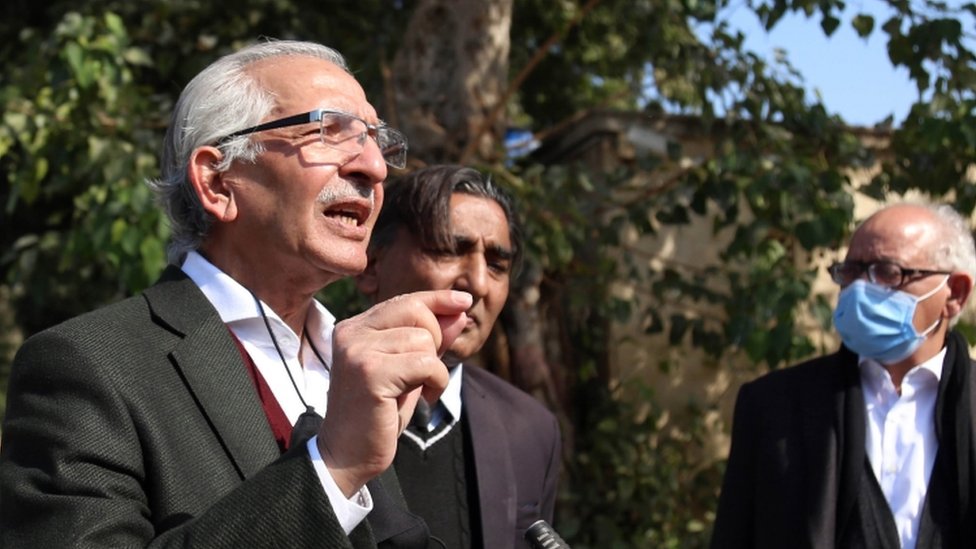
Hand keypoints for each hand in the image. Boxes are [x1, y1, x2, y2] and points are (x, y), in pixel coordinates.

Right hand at [317, 289, 470, 496]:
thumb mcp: (409, 371)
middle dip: (435, 340)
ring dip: (434, 369)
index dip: (437, 300)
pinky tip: (424, 398)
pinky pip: (426, 363)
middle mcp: (351, 333)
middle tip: (425, 373)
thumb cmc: (378, 414)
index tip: (464, 301)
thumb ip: (431, 340)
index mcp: (355, 328)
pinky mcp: (370, 373)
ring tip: (418, 391)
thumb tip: (460, 311)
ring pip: (423, 339)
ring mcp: (357, 351)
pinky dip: (436, 381)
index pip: (405, 301)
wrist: (347, 456)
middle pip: (416, 311)